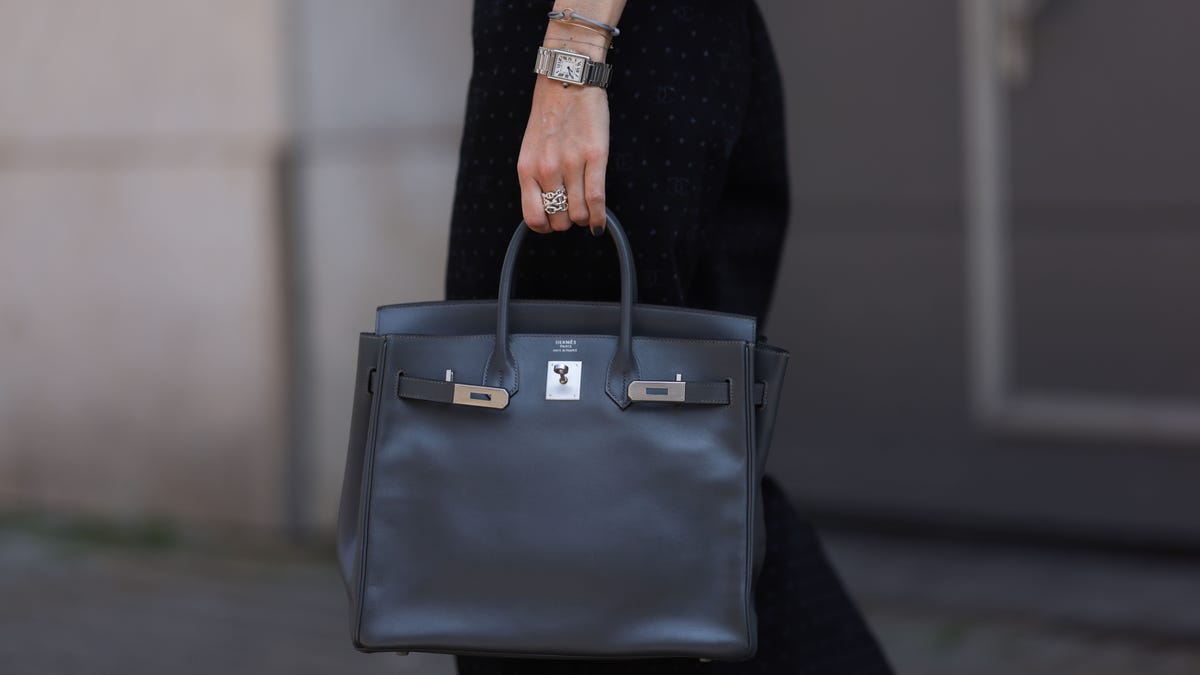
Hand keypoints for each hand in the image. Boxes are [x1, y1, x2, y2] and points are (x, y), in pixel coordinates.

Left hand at [517, 74, 609, 233]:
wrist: (566, 83)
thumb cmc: (549, 117)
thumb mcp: (531, 150)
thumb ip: (535, 178)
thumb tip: (548, 208)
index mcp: (526, 169)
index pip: (533, 218)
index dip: (546, 227)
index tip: (553, 222)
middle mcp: (546, 170)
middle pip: (559, 220)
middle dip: (567, 221)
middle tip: (573, 211)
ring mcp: (571, 164)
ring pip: (579, 214)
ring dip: (584, 218)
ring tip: (587, 210)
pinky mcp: (595, 157)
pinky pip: (597, 199)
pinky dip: (600, 217)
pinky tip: (600, 222)